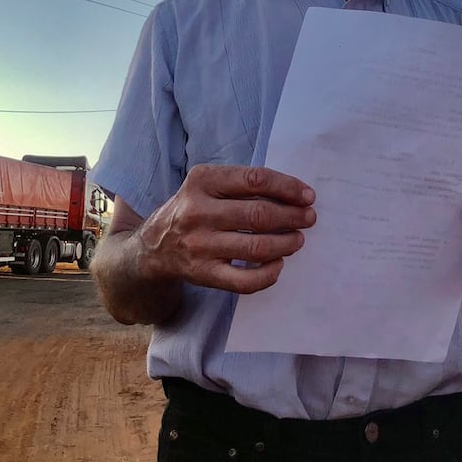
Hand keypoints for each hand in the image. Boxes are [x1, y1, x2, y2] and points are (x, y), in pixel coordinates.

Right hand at [138, 163, 315, 294]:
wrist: (152, 248)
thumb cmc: (191, 210)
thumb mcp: (206, 185)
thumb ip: (241, 184)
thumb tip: (293, 194)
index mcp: (201, 181)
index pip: (255, 180)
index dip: (287, 188)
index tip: (307, 196)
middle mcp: (197, 212)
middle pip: (258, 215)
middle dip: (292, 217)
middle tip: (309, 219)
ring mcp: (199, 245)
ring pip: (256, 248)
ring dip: (286, 244)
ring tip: (298, 240)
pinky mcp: (203, 274)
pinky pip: (244, 281)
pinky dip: (268, 275)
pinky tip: (278, 264)